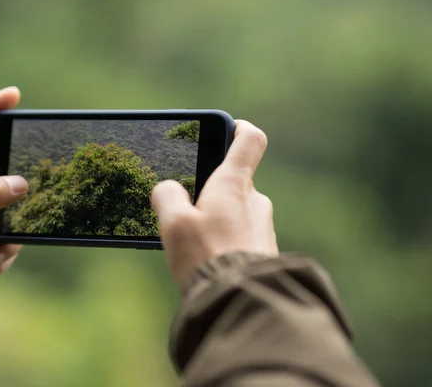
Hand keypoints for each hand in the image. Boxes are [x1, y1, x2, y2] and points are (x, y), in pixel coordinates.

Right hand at [152, 120, 277, 288]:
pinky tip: (209, 259)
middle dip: (212, 190)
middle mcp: (256, 201)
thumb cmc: (206, 258)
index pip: (250, 140)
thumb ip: (167, 196)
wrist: (240, 302)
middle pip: (235, 180)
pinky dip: (226, 240)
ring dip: (218, 219)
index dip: (239, 129)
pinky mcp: (264, 250)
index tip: (228, 130)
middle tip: (189, 210)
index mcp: (234, 185)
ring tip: (196, 243)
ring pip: (238, 211)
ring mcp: (263, 227)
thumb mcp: (174, 223)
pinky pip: (242, 235)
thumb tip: (168, 189)